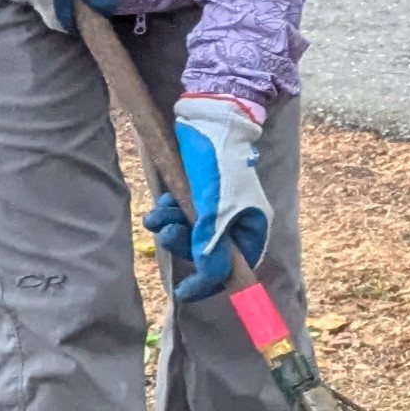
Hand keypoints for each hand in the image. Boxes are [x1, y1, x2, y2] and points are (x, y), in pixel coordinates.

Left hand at [144, 96, 271, 302]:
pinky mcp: (201, 194)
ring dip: (171, 226)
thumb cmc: (219, 163)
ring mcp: (218, 207)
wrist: (212, 119)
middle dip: (182, 244)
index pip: (234, 269)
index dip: (210, 283)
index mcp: (252, 227)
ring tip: (157, 212)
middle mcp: (237, 220)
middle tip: (163, 232)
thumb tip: (210, 278)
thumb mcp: (216, 207)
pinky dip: (170, 212)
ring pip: (191, 233)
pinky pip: (183, 216)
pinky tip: (163, 201)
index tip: (184, 292)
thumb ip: (212, 244)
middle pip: (207, 251)